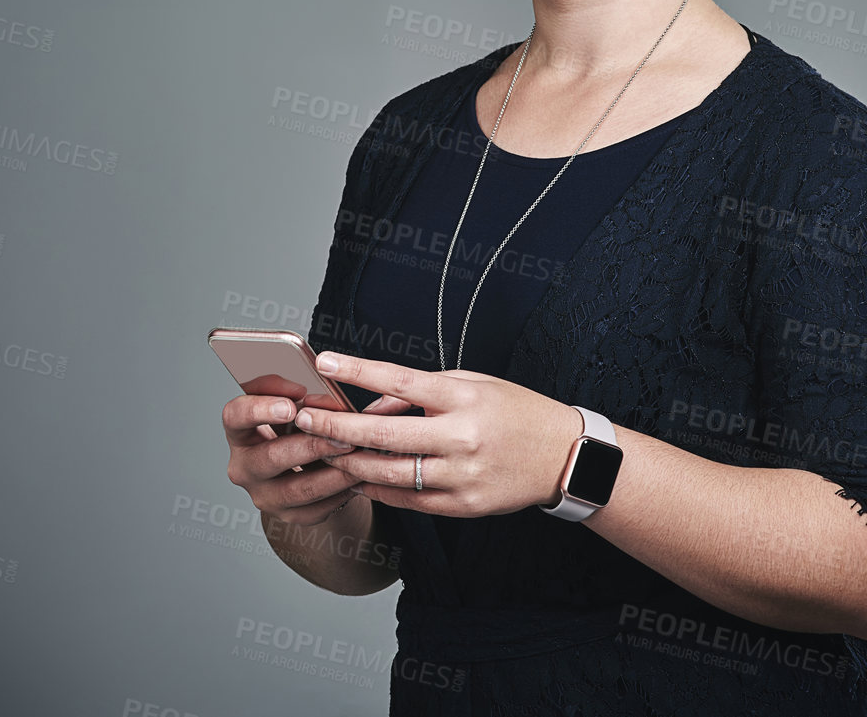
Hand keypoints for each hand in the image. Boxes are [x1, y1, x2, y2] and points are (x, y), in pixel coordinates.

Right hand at [222, 391, 362, 526]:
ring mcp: (265, 496)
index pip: (235, 417)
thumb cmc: (294, 428)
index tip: (291, 406)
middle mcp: (244, 467)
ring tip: (358, 454)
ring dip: (334, 470)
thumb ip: (295, 392)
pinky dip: (342, 490)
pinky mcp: (290, 515)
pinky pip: (318, 507)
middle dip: (310, 445)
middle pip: (271, 457)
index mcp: (239, 432)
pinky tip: (359, 475)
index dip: (260, 410)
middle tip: (340, 433)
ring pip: (300, 488)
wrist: (304, 468)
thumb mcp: (290, 405)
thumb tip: (312, 394)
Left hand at [296, 351, 580, 516]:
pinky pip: (407, 500)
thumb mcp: (474, 384)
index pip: (400, 381)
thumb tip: (374, 400)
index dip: (358, 371)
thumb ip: (422, 392)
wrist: (564, 457)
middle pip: (383, 434)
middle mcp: (461, 438)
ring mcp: (461, 476)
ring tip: (322, 450)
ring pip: (388, 473)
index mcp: (464, 399)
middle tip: (302, 418)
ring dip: (349, 462)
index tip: (324, 361)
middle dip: (336, 426)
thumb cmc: (515, 412)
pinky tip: (356, 478)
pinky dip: (377, 488)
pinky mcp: (462, 506)